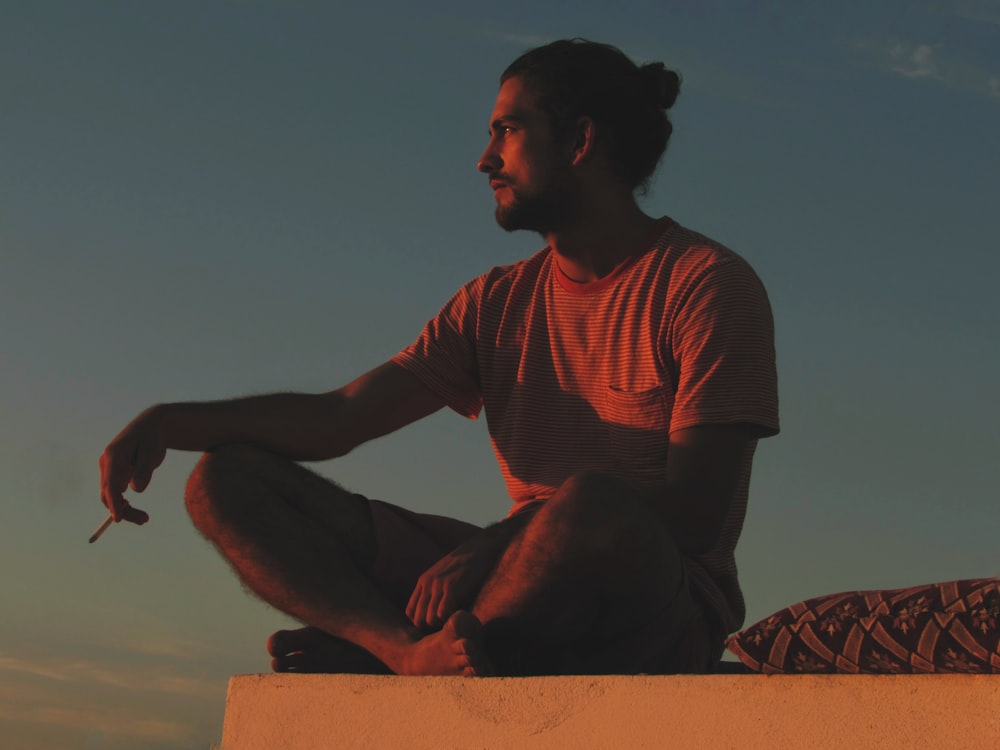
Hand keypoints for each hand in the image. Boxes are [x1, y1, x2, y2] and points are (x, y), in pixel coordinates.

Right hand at [98, 407, 164, 524]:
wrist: (152, 426)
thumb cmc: (152, 436)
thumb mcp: (151, 450)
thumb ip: (144, 469)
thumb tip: (137, 490)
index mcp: (112, 456)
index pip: (110, 484)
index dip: (114, 502)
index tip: (119, 518)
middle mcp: (107, 464)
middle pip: (108, 494)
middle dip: (122, 510)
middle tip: (145, 519)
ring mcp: (110, 470)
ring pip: (112, 496)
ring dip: (124, 509)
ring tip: (144, 518)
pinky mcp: (117, 474)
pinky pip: (117, 494)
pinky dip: (125, 504)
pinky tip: (137, 511)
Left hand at [405, 544, 495, 630]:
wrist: (479, 548)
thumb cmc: (465, 564)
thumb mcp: (443, 574)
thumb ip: (435, 588)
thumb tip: (433, 609)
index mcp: (423, 581)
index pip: (410, 611)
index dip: (421, 621)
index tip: (435, 623)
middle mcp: (427, 583)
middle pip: (418, 618)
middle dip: (430, 627)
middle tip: (445, 625)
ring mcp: (438, 585)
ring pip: (430, 618)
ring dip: (441, 624)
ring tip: (453, 620)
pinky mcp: (452, 587)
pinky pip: (443, 613)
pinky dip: (450, 619)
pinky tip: (459, 614)